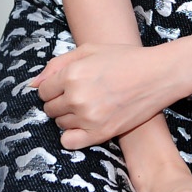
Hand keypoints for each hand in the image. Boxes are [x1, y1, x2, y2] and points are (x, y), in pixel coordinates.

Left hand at [32, 42, 183, 147]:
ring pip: (60, 123)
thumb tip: (34, 84)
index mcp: (72, 74)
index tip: (67, 85)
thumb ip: (57, 64)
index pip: (43, 91)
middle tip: (81, 94)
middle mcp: (77, 97)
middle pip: (50, 108)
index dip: (53, 87)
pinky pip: (70, 142)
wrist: (157, 75)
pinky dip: (73, 135)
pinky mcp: (100, 133)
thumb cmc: (124, 59)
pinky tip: (86, 123)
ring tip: (89, 105)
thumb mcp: (89, 50)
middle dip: (60, 101)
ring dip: (69, 116)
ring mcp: (88, 117)